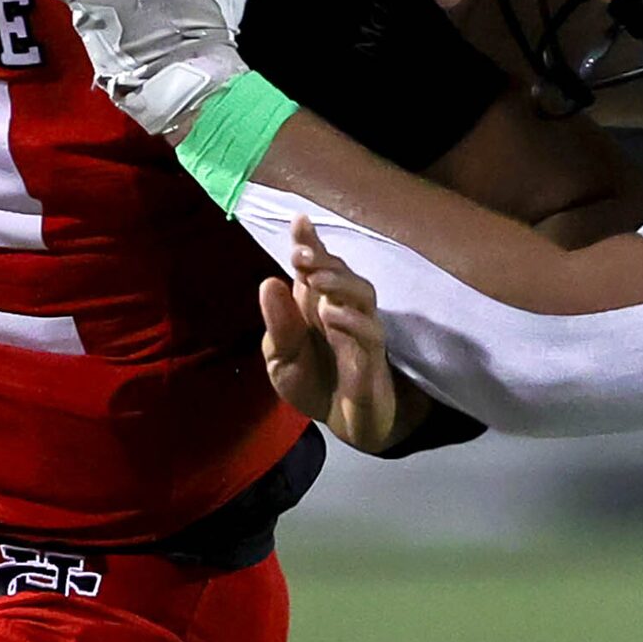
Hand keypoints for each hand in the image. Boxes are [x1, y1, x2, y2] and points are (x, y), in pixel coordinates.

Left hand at [259, 215, 399, 450]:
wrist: (338, 421)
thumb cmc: (311, 382)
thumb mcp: (280, 358)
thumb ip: (278, 325)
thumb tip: (269, 282)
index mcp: (314, 304)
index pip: (315, 266)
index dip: (310, 241)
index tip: (299, 220)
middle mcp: (341, 309)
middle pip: (341, 272)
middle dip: (324, 258)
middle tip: (302, 254)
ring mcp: (361, 331)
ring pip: (363, 293)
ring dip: (341, 281)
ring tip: (317, 278)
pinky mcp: (373, 357)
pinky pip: (370, 333)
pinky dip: (352, 321)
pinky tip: (332, 315)